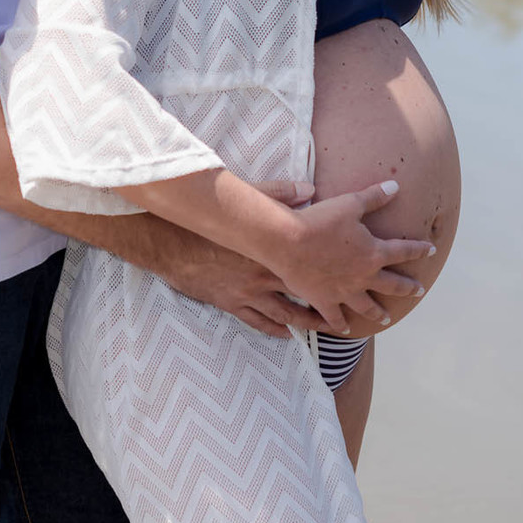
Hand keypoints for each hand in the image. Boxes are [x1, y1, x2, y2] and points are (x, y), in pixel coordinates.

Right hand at [149, 180, 332, 337]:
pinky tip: (286, 334)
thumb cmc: (210, 220)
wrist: (173, 244)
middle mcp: (264, 277)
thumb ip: (280, 194)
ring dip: (305, 324)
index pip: (309, 268)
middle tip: (344, 314)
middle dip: (325, 307)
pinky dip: (274, 329)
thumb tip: (309, 188)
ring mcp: (247, 294)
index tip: (348, 279)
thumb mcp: (247, 200)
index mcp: (272, 253)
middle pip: (302, 297)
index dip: (331, 276)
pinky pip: (257, 321)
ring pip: (283, 315)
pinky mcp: (231, 303)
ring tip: (323, 329)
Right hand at [269, 181, 434, 333]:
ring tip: (387, 319)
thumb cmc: (320, 220)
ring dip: (379, 313)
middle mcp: (364, 276)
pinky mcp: (324, 301)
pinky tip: (346, 330)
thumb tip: (396, 187)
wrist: (289, 242)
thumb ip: (374, 197)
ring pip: (367, 307)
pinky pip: (335, 318)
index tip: (431, 250)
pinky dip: (341, 325)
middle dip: (407, 287)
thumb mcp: (350, 204)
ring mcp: (345, 292)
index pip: (403, 251)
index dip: (419, 250)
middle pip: (392, 284)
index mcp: (373, 252)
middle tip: (418, 291)